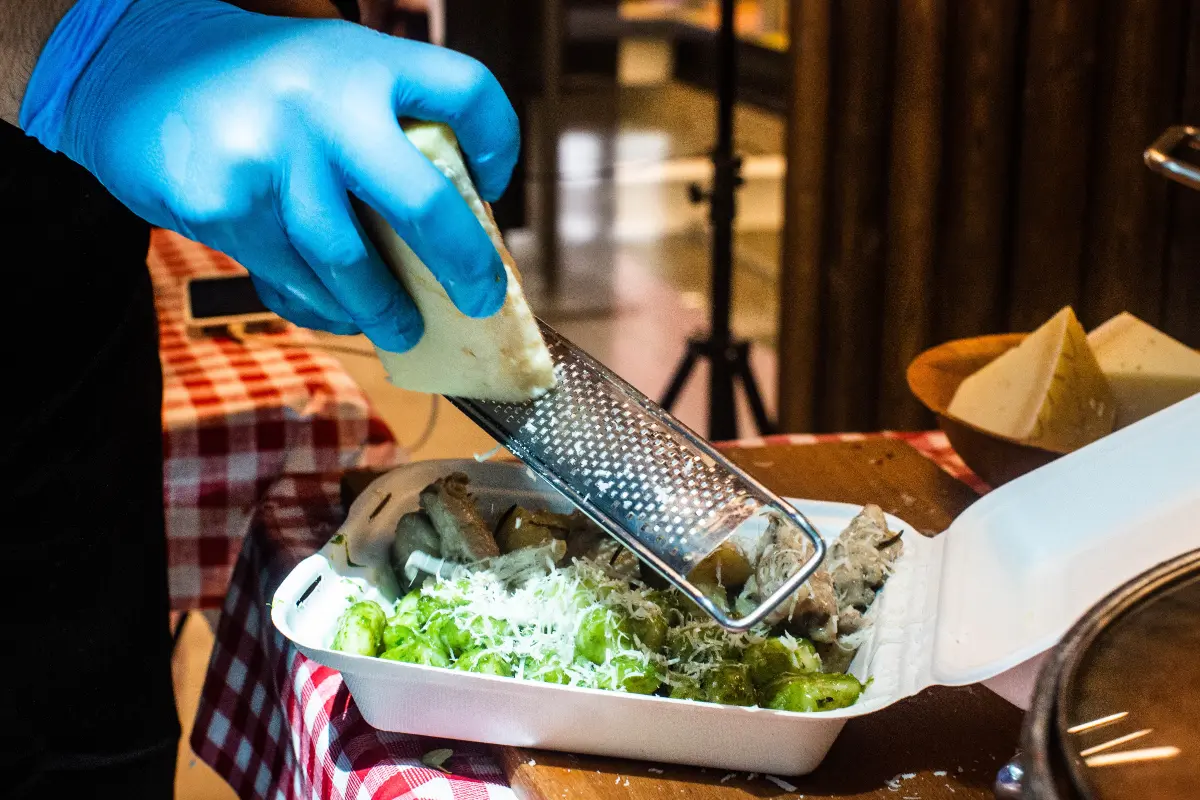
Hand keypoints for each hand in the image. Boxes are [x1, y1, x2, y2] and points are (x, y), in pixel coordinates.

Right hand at [21, 0, 516, 351]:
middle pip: (422, 205)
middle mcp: (323, 104)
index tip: (493, 188)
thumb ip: (387, 129)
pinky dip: (319, 307)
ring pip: (349, 265)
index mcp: (365, 62)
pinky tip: (335, 313)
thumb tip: (450, 229)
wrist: (131, 68)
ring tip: (402, 327)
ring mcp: (270, 156)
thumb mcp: (333, 73)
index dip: (499, 144)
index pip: (466, 93)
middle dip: (462, 267)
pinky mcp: (223, 205)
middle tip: (480, 300)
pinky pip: (289, 280)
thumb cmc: (259, 86)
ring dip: (383, 309)